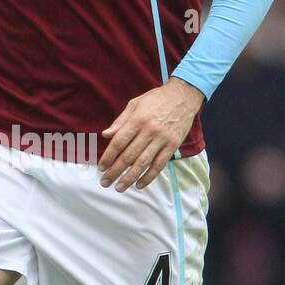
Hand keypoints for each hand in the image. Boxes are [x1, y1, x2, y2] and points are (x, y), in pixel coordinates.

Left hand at [98, 77, 203, 191]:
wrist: (183, 96)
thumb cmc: (156, 99)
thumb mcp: (135, 104)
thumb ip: (120, 121)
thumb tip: (105, 135)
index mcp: (137, 120)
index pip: (119, 142)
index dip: (108, 156)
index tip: (101, 167)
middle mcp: (149, 131)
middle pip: (129, 156)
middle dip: (115, 171)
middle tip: (105, 182)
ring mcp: (162, 139)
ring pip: (143, 163)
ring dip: (130, 178)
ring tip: (119, 188)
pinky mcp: (172, 145)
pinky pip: (159, 165)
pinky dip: (149, 177)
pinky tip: (140, 184)